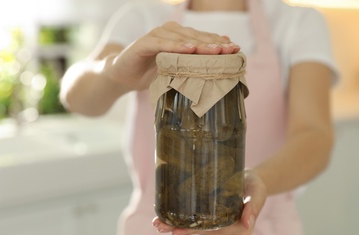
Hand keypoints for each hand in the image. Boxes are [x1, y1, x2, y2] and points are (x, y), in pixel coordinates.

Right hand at [108, 21, 240, 90]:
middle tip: (231, 50)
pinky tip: (188, 49)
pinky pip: (160, 43)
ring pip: (181, 37)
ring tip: (214, 50)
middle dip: (214, 43)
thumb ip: (190, 66)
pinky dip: (174, 45)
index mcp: (178, 40)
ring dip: (198, 43)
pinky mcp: (143, 43)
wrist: (122, 77)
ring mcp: (155, 37)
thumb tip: (215, 69)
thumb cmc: (150, 74)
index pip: (201, 39)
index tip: (236, 50)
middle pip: (195, 36)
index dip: (218, 43)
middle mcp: (169, 34)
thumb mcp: (174, 72)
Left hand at [152, 170, 266, 234]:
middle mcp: (231, 234)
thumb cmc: (254, 185)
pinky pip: (198, 227)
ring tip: (159, 224)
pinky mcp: (214, 225)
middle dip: (183, 230)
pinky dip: (182, 226)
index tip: (180, 229)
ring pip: (198, 231)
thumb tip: (247, 224)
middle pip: (204, 233)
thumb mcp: (257, 191)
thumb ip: (254, 206)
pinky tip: (167, 224)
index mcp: (243, 228)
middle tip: (161, 226)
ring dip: (178, 228)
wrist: (249, 181)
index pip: (218, 230)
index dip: (198, 230)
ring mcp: (221, 231)